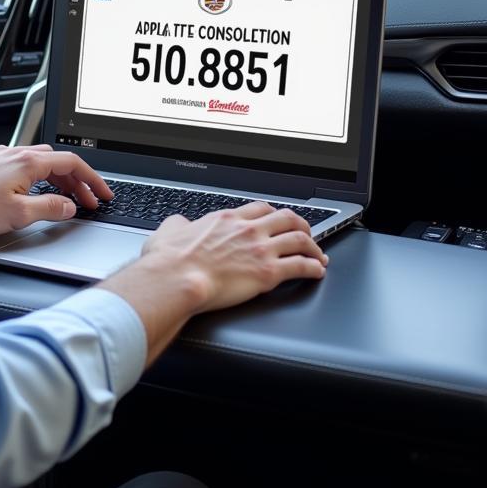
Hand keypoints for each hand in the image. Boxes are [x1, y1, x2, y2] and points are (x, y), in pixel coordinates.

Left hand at [0, 144, 112, 237]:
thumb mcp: (19, 214)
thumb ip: (50, 209)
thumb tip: (70, 207)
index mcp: (27, 162)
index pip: (72, 164)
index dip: (92, 179)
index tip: (102, 193)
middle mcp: (15, 154)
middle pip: (58, 161)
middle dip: (77, 181)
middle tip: (87, 200)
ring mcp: (1, 157)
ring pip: (40, 162)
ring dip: (57, 178)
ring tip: (65, 197)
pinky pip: (22, 165)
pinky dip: (38, 176)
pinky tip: (33, 190)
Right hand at [141, 200, 327, 313]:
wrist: (176, 279)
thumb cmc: (170, 260)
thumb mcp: (169, 231)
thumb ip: (178, 225)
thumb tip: (178, 225)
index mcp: (226, 219)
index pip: (261, 208)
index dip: (275, 214)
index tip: (278, 221)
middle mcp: (247, 230)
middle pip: (287, 219)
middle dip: (301, 226)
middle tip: (305, 234)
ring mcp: (260, 249)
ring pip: (300, 240)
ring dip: (313, 247)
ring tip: (317, 254)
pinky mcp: (268, 272)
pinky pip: (301, 266)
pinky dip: (313, 268)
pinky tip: (317, 271)